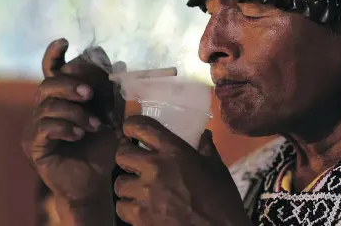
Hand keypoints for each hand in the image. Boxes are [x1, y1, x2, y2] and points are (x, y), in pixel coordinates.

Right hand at [22, 39, 124, 205]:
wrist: (98, 180)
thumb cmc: (104, 146)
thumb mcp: (114, 117)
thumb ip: (115, 93)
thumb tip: (119, 66)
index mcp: (64, 98)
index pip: (53, 71)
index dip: (55, 54)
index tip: (65, 41)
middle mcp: (46, 108)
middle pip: (48, 83)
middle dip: (70, 84)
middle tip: (91, 93)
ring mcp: (37, 126)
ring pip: (48, 105)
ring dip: (76, 112)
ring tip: (95, 125)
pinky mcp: (34, 144)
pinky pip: (44, 126)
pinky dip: (65, 126)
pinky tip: (79, 134)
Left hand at [114, 116, 251, 225]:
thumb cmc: (221, 200)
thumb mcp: (217, 168)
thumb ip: (206, 148)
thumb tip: (203, 135)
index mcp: (174, 151)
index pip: (141, 127)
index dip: (131, 125)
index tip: (131, 129)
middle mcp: (155, 167)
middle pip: (122, 153)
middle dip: (126, 155)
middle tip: (134, 159)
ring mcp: (145, 193)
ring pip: (119, 182)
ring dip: (127, 183)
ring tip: (138, 186)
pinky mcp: (140, 217)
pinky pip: (121, 206)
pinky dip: (128, 205)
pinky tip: (139, 205)